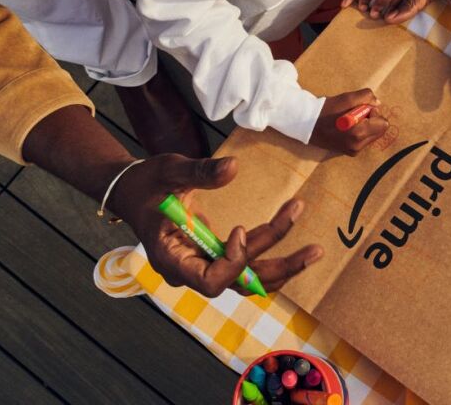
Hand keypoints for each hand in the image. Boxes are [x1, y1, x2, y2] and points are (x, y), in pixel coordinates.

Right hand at [108, 154, 321, 296]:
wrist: (134, 192)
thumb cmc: (146, 182)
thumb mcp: (168, 170)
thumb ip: (199, 172)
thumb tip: (233, 168)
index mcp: (171, 258)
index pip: (209, 280)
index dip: (232, 262)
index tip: (240, 229)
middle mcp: (189, 271)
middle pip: (239, 283)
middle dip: (279, 267)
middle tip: (315, 250)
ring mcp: (203, 267)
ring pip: (249, 279)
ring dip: (283, 265)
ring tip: (316, 250)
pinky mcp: (214, 258)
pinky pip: (247, 266)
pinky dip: (272, 256)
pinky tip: (299, 247)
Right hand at [309, 88, 389, 154]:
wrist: (306, 124)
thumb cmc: (326, 110)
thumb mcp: (347, 98)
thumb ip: (366, 97)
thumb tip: (378, 103)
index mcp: (358, 133)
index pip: (383, 124)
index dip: (374, 113)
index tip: (360, 109)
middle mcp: (358, 145)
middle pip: (380, 131)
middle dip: (372, 120)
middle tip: (355, 114)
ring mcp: (354, 151)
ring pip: (373, 135)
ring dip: (366, 126)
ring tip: (349, 121)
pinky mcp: (351, 152)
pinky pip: (365, 140)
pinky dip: (361, 132)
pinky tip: (347, 128)